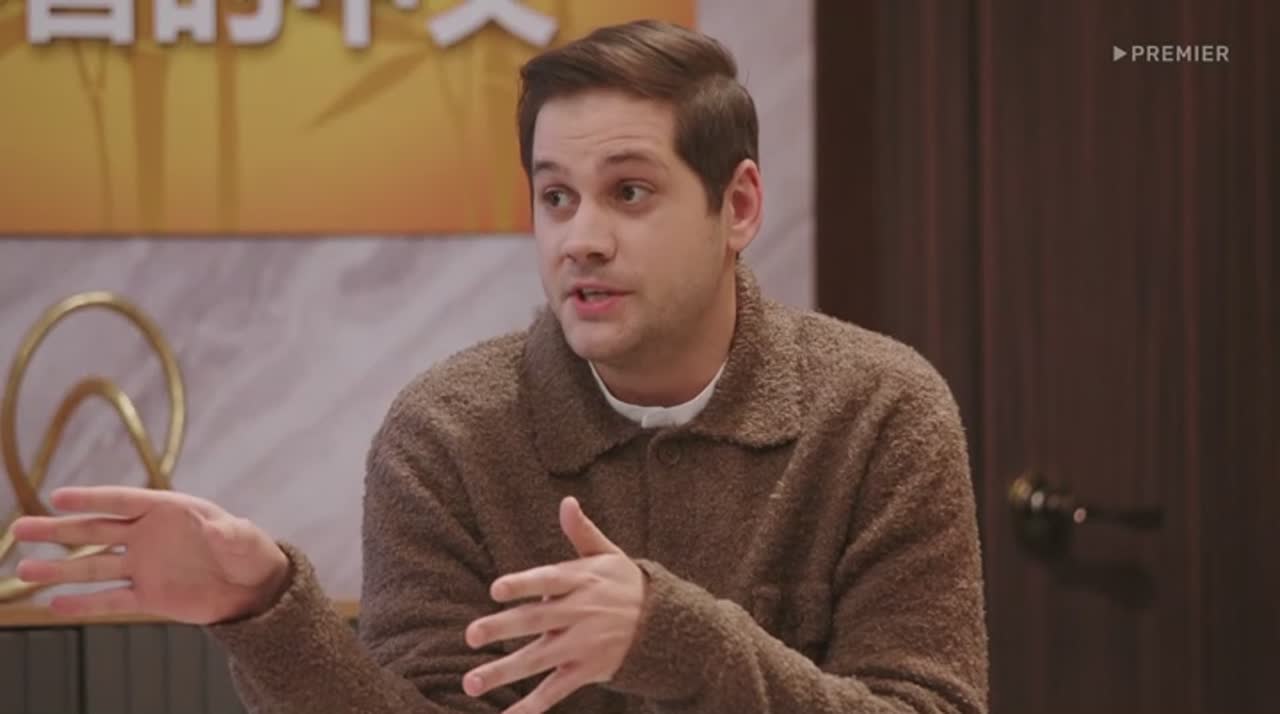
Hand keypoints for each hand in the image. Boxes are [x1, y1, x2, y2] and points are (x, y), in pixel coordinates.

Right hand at [12, 486, 289, 623]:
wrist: (253, 588)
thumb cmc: (250, 552)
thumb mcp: (245, 540)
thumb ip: (231, 533)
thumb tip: (218, 528)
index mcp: (169, 511)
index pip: (123, 501)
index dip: (92, 498)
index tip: (58, 497)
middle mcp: (148, 536)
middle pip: (96, 530)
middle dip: (58, 530)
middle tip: (19, 528)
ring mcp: (144, 566)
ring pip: (94, 566)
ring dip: (59, 570)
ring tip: (24, 572)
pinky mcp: (147, 596)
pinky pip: (111, 599)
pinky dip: (85, 603)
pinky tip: (54, 605)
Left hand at [463, 496, 645, 713]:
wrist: (667, 625)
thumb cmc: (627, 584)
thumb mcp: (609, 555)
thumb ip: (582, 532)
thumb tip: (567, 501)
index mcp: (583, 580)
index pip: (550, 580)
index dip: (524, 584)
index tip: (496, 589)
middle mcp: (581, 613)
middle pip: (537, 621)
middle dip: (502, 629)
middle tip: (470, 635)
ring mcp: (583, 645)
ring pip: (538, 660)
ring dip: (504, 672)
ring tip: (470, 681)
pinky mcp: (586, 671)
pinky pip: (555, 691)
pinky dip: (530, 706)